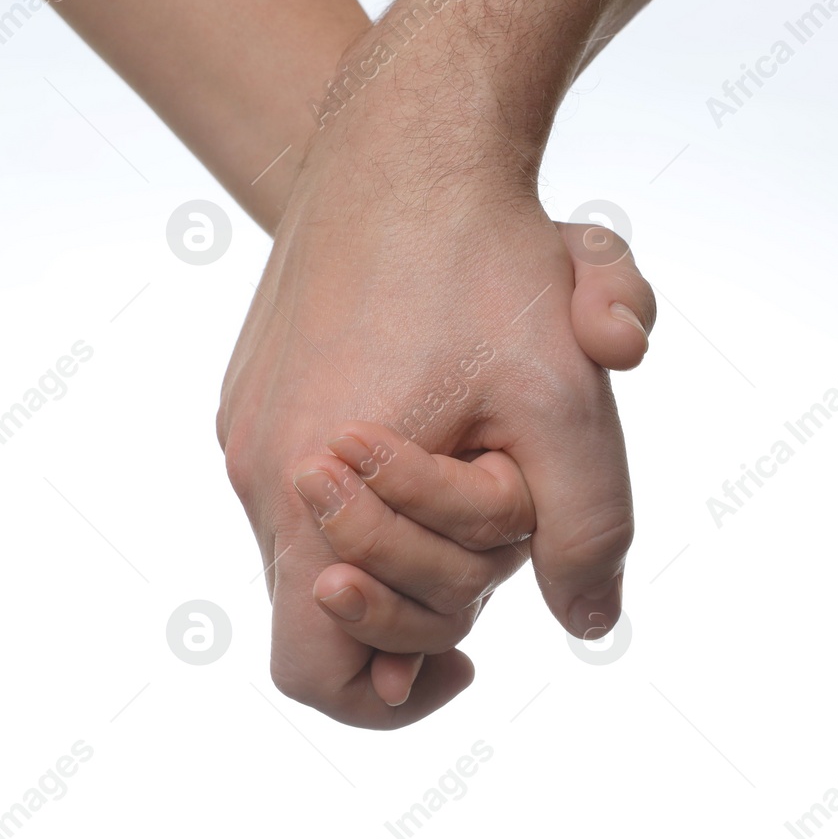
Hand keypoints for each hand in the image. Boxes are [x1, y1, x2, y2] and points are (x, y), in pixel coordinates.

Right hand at [218, 110, 645, 727]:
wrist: (401, 140)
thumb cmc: (484, 262)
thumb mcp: (565, 398)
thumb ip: (588, 527)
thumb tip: (591, 624)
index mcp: (311, 490)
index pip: (316, 672)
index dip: (391, 698)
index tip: (469, 653)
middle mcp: (258, 469)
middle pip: (340, 611)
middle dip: (435, 586)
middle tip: (502, 507)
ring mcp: (245, 428)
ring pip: (327, 543)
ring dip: (412, 529)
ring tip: (478, 453)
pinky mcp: (252, 391)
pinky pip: (309, 484)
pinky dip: (378, 485)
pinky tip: (440, 417)